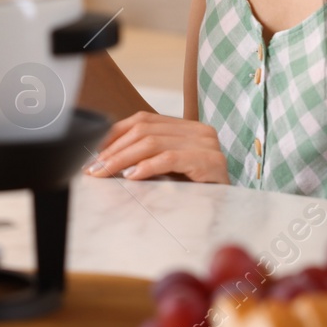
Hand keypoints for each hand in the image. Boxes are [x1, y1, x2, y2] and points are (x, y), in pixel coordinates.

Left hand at [86, 112, 229, 183]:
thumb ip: (146, 154)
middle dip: (114, 150)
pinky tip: (132, 176)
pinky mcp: (210, 161)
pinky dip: (147, 167)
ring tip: (106, 172)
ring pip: (152, 143)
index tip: (94, 152)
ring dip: (123, 159)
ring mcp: (206, 144)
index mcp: (185, 126)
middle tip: (94, 168)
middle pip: (144, 131)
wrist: (232, 207)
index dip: (114, 134)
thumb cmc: (195, 188)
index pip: (142, 120)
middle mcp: (197, 130)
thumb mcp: (168, 166)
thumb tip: (104, 156)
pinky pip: (170, 159)